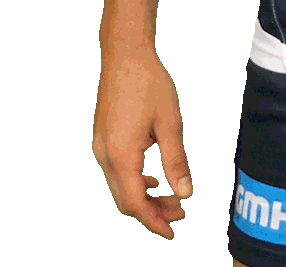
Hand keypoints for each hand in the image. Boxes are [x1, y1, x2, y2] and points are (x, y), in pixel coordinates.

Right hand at [93, 44, 193, 240]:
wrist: (125, 53)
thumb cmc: (149, 83)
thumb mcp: (170, 122)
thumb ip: (176, 161)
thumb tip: (185, 194)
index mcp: (121, 156)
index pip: (135, 203)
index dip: (153, 222)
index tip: (172, 232)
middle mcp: (104, 156)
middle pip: (125, 200)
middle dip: (151, 212)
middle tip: (179, 214)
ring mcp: (100, 147)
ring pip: (119, 187)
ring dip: (144, 198)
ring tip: (171, 199)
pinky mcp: (102, 138)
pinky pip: (116, 172)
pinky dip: (135, 182)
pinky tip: (153, 179)